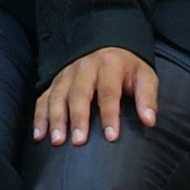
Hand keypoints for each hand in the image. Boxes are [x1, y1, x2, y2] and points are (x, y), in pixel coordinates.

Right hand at [34, 46, 159, 144]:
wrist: (108, 48)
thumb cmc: (128, 70)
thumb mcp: (145, 77)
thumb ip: (147, 98)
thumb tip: (149, 121)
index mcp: (109, 65)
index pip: (109, 92)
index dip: (110, 115)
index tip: (112, 137)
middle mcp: (85, 67)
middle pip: (79, 93)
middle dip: (78, 118)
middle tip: (79, 141)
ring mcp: (67, 74)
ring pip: (58, 96)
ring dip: (56, 119)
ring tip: (57, 141)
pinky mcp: (56, 82)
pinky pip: (44, 99)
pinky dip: (40, 117)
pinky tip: (39, 135)